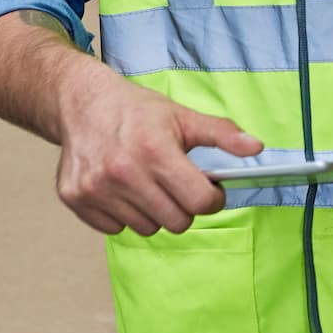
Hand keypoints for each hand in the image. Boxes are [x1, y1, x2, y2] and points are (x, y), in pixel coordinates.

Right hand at [51, 67, 262, 236]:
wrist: (83, 103)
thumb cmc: (136, 111)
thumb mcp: (183, 116)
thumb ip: (222, 134)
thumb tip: (256, 147)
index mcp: (155, 151)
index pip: (199, 202)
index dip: (212, 198)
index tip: (210, 190)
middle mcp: (124, 172)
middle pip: (176, 222)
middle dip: (185, 207)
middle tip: (178, 186)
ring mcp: (97, 189)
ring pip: (147, 228)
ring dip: (154, 212)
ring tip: (147, 183)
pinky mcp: (76, 199)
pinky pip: (116, 229)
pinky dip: (125, 215)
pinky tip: (123, 189)